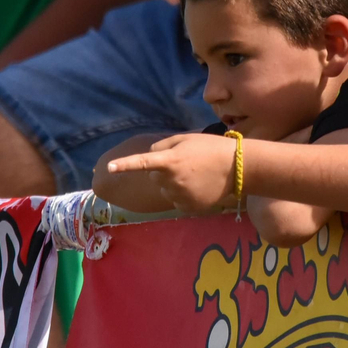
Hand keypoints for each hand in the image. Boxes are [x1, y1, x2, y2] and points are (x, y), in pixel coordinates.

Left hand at [105, 133, 237, 211]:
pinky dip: (183, 195)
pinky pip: (177, 201)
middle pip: (155, 177)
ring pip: (166, 190)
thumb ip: (163, 146)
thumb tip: (150, 157)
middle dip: (164, 171)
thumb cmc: (211, 148)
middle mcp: (171, 180)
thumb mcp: (186, 139)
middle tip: (185, 162)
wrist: (238, 168)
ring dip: (174, 183)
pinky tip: (199, 186)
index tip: (110, 167)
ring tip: (195, 174)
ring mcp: (180, 196)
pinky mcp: (189, 208)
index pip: (142, 162)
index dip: (125, 164)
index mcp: (170, 160)